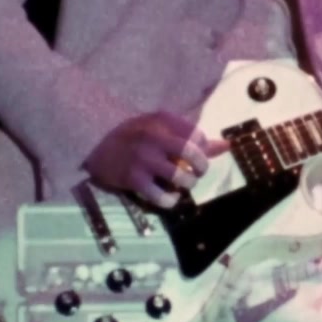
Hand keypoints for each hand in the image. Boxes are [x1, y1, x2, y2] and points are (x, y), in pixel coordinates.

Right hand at [84, 111, 228, 207]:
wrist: (94, 144)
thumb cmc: (134, 136)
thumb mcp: (162, 128)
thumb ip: (193, 137)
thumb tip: (227, 146)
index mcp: (163, 120)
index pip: (198, 136)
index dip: (203, 149)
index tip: (194, 156)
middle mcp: (155, 137)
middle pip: (195, 155)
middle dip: (201, 168)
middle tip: (196, 173)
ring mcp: (144, 158)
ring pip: (181, 178)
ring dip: (186, 185)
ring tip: (180, 185)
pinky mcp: (134, 179)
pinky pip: (162, 197)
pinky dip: (170, 201)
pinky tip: (168, 197)